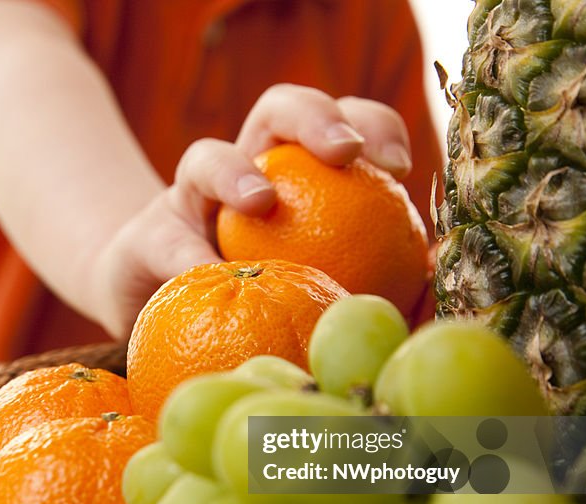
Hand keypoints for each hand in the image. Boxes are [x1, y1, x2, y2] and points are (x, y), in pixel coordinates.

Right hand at [90, 84, 414, 338]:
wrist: (167, 311)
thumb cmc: (261, 299)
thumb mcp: (320, 283)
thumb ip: (376, 274)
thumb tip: (439, 275)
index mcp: (297, 172)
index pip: (341, 123)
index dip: (374, 124)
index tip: (400, 163)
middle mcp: (244, 171)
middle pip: (278, 111)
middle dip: (314, 116)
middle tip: (344, 152)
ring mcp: (191, 201)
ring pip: (206, 155)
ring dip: (234, 171)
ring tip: (261, 201)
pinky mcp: (146, 237)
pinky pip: (164, 241)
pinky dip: (187, 259)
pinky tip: (207, 279)